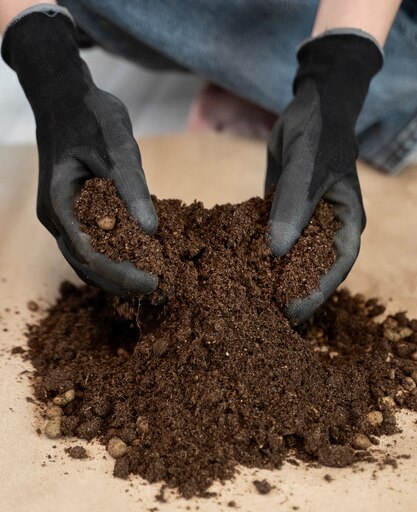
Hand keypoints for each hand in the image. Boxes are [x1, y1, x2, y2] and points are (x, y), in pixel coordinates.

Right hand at [2, 6, 156, 295]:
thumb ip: (132, 189)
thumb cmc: (89, 116)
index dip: (121, 274)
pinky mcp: (72, 212)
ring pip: (85, 259)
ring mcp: (61, 216)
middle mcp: (55, 217)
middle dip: (120, 281)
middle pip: (85, 265)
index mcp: (60, 204)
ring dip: (115, 274)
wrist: (65, 96)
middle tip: (157, 289)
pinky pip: (90, 244)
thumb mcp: (117, 147)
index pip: (88, 254)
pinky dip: (112, 256)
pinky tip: (137, 259)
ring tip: (149, 282)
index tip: (153, 282)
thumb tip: (152, 230)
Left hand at [265, 32, 382, 324]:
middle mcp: (327, 228)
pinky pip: (272, 239)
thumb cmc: (319, 133)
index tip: (293, 313)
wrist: (308, 109)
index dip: (317, 292)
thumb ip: (292, 208)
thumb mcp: (307, 168)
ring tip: (251, 303)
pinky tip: (237, 270)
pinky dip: (258, 254)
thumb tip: (277, 251)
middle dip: (292, 294)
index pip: (337, 266)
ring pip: (291, 258)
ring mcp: (305, 223)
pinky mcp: (284, 215)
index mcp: (346, 221)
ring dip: (273, 278)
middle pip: (313, 269)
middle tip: (267, 319)